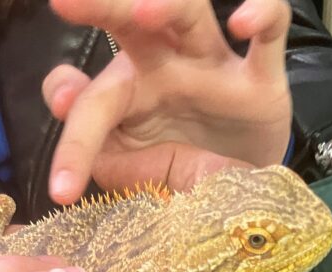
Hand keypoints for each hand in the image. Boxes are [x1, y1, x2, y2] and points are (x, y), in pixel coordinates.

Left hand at [44, 0, 291, 201]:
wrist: (244, 191)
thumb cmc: (180, 166)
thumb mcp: (130, 161)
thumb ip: (92, 134)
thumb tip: (60, 97)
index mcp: (127, 91)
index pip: (92, 104)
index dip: (74, 143)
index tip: (63, 189)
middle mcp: (166, 68)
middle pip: (129, 23)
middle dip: (99, 6)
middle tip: (62, 0)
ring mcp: (214, 68)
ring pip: (191, 13)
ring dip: (168, 5)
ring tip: (144, 13)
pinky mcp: (261, 81)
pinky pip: (271, 31)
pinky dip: (263, 14)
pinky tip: (244, 22)